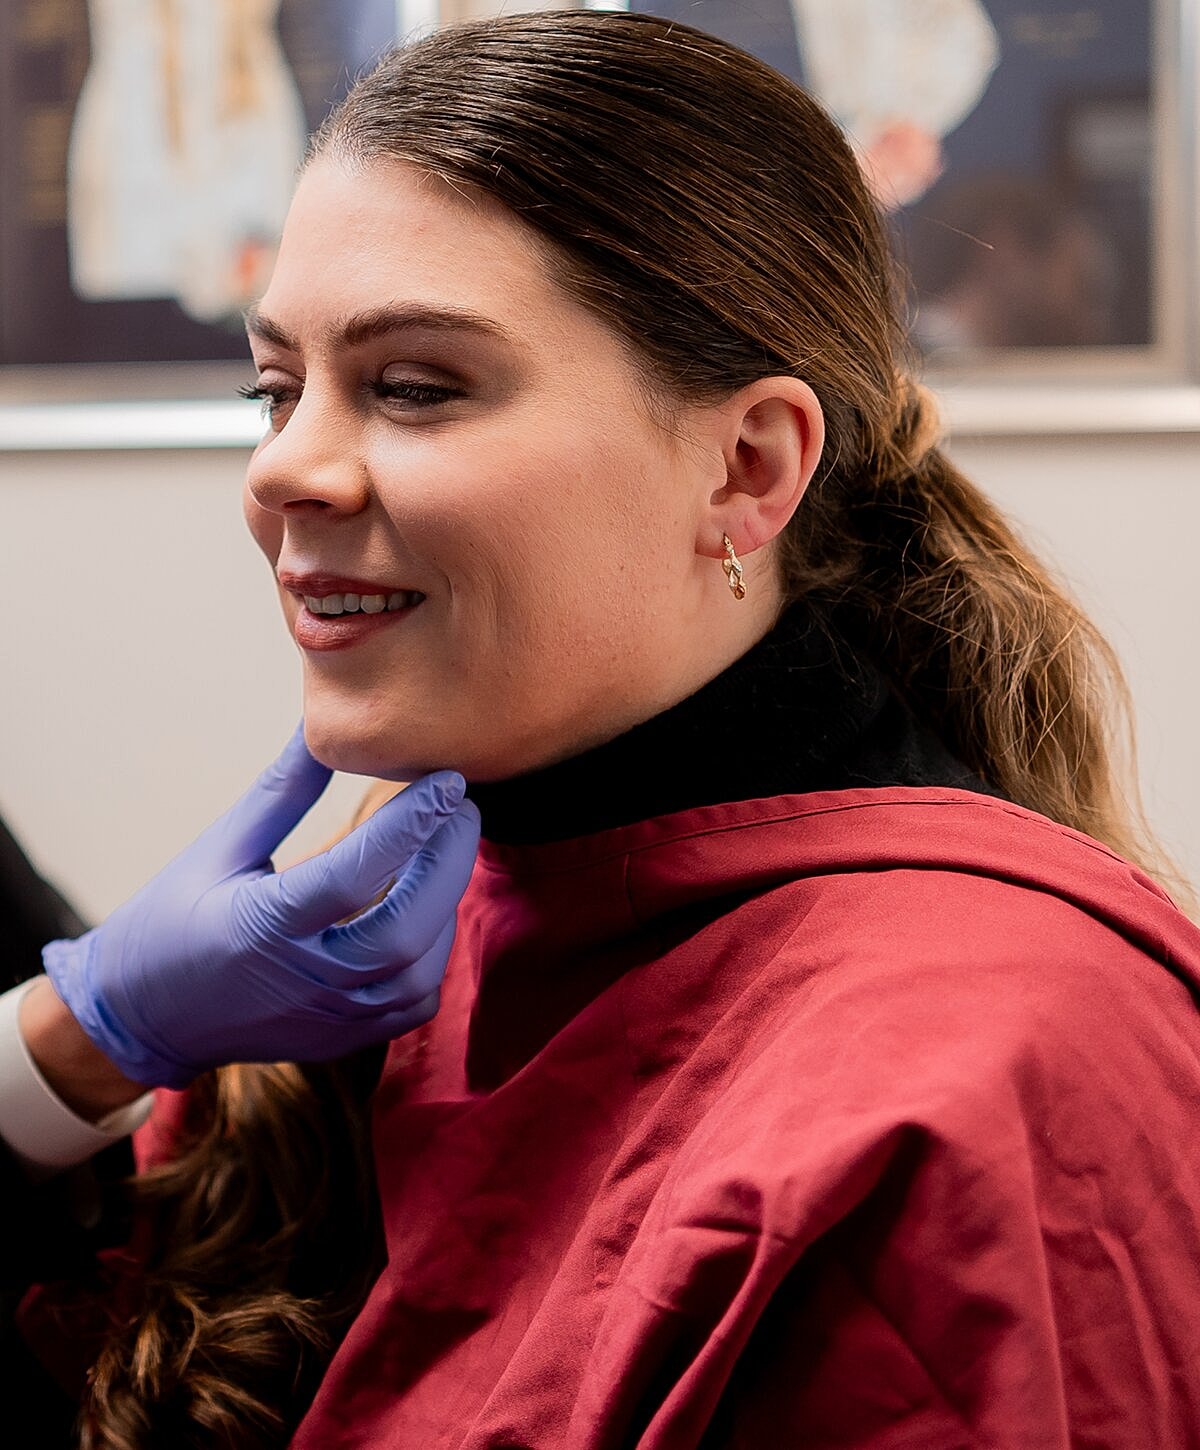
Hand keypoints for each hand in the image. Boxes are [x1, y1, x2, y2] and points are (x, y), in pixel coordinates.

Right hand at [43, 727, 479, 1087]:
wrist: (140, 1017)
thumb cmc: (172, 920)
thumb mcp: (219, 847)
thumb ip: (282, 792)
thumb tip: (322, 727)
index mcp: (262, 927)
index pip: (354, 873)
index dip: (410, 823)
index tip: (445, 779)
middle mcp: (303, 981)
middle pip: (404, 929)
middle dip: (448, 862)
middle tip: (461, 807)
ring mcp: (328, 1019)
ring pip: (419, 972)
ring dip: (447, 904)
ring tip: (447, 846)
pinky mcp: (344, 1039)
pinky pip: (413, 1002)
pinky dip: (434, 950)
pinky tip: (430, 906)